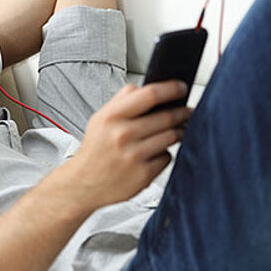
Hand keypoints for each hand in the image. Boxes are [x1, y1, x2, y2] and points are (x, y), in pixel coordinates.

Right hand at [64, 80, 191, 210]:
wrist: (83, 183)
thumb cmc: (95, 150)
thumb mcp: (99, 119)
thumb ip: (121, 101)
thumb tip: (144, 88)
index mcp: (111, 117)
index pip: (149, 95)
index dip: (171, 89)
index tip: (181, 88)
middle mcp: (123, 135)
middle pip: (167, 117)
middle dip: (182, 112)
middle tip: (186, 112)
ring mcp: (134, 156)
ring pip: (171, 137)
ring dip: (177, 132)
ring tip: (174, 131)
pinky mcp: (143, 174)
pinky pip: (167, 157)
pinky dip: (164, 154)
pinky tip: (154, 154)